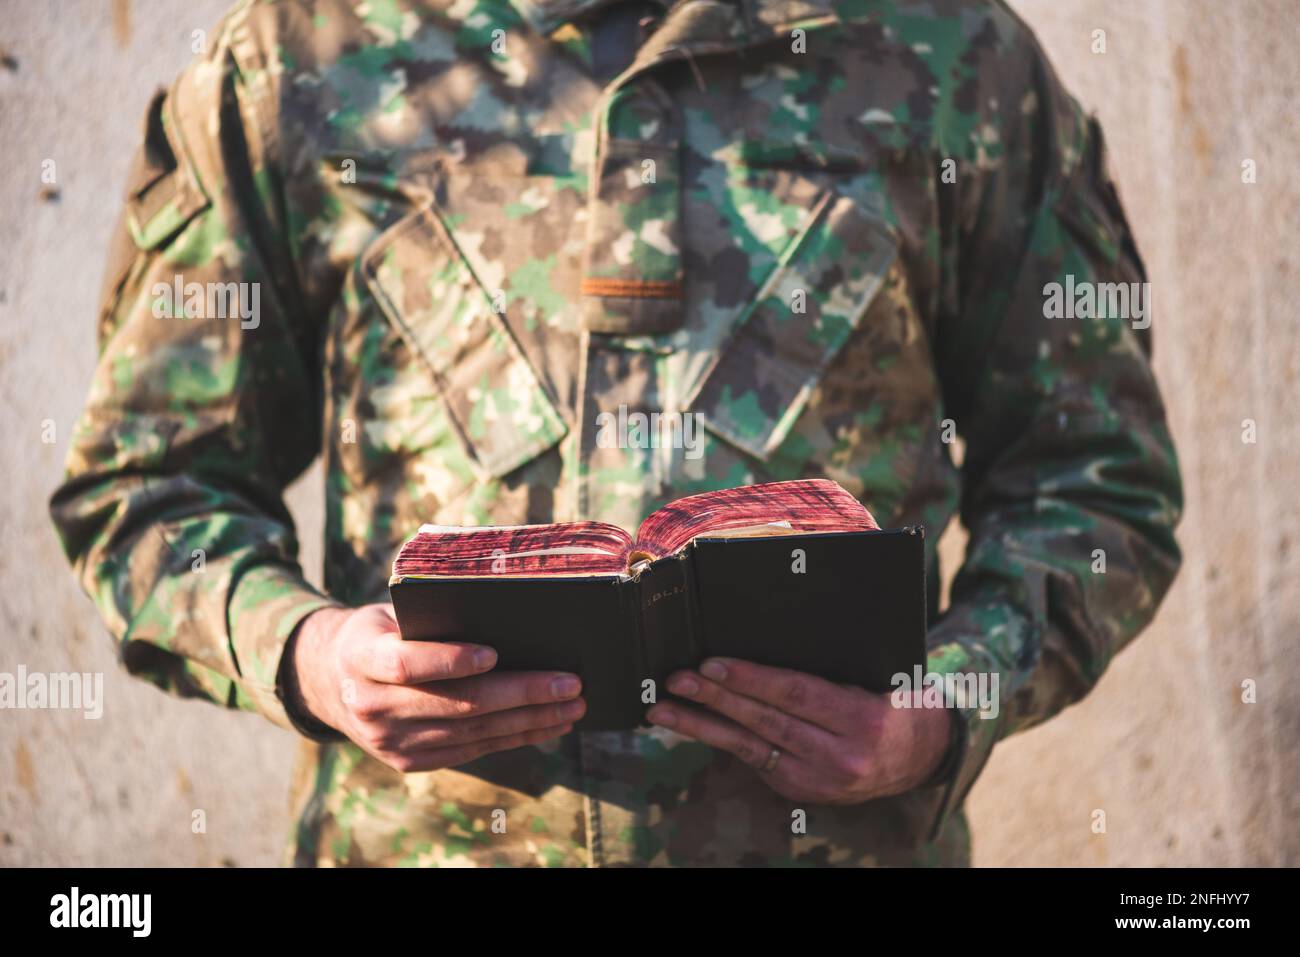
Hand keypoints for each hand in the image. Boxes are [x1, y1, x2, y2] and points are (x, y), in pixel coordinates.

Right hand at [286, 603, 584, 772]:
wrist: (332, 681)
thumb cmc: (380, 633)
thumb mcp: (389, 614)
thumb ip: (432, 618)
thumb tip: (508, 619)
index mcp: (360, 657)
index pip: (405, 664)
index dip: (449, 661)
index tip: (494, 653)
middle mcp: (371, 706)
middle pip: (455, 703)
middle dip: (520, 693)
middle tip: (569, 683)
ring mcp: (389, 741)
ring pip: (471, 732)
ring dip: (529, 720)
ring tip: (572, 705)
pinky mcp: (409, 761)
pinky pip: (471, 750)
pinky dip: (514, 737)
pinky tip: (547, 724)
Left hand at [646, 658, 953, 804]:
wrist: (923, 756)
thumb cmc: (895, 699)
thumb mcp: (874, 676)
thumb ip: (828, 665)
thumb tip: (765, 634)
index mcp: (861, 720)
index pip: (795, 694)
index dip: (750, 679)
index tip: (712, 663)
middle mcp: (840, 757)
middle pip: (765, 722)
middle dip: (716, 698)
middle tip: (677, 678)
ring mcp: (819, 781)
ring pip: (750, 748)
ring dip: (702, 726)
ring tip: (663, 709)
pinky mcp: (803, 792)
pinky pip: (755, 762)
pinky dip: (722, 741)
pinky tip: (693, 724)